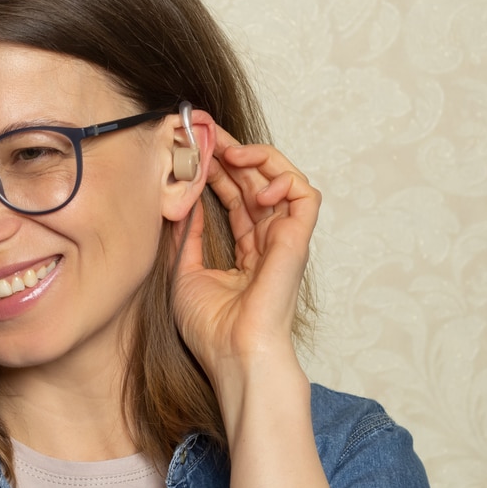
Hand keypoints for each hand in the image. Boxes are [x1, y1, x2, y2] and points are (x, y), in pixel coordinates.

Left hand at [172, 125, 320, 389]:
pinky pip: (305, 195)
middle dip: (234, 153)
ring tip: (230, 151)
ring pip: (283, 180)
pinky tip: (256, 183)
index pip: (237, 198)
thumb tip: (181, 202)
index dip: (219, 170)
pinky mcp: (297, 241)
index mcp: (247, 252)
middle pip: (258, 183)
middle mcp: (269, 242)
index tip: (197, 149)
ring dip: (259, 158)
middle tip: (209, 133)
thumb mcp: (183, 273)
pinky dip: (284, 179)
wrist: (233, 355)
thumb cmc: (212, 329)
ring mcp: (285, 240)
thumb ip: (185, 237)